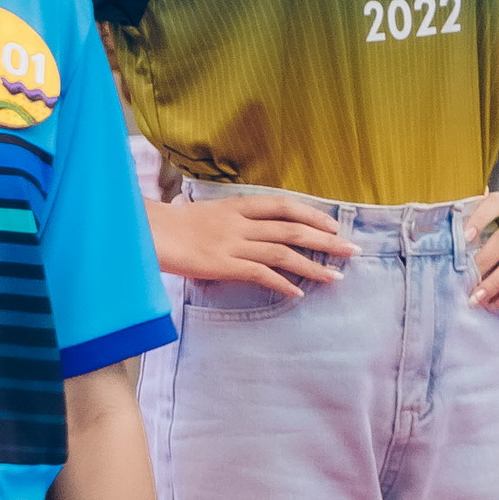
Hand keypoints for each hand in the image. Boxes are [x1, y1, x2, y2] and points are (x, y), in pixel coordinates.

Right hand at [151, 192, 354, 295]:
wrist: (147, 233)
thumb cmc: (174, 225)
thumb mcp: (209, 215)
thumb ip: (234, 222)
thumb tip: (256, 231)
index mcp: (237, 206)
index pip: (284, 206)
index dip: (312, 215)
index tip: (333, 225)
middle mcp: (240, 223)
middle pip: (292, 229)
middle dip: (325, 240)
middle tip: (351, 249)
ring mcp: (233, 243)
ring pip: (283, 252)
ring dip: (313, 265)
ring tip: (335, 276)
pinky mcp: (223, 265)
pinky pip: (260, 274)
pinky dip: (282, 283)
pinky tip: (297, 293)